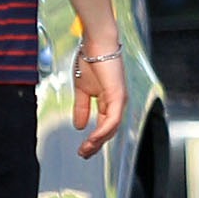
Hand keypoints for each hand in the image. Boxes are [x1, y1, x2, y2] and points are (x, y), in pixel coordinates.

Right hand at [73, 44, 126, 158]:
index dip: (93, 139)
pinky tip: (92, 139)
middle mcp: (117, 102)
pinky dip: (102, 131)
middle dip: (96, 145)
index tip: (82, 149)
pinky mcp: (118, 96)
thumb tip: (79, 125)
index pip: (104, 126)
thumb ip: (81, 107)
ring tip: (85, 149)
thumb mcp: (82, 89)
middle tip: (83, 154)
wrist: (95, 42)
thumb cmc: (90, 59)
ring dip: (98, 141)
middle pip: (109, 131)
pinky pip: (112, 120)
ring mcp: (119, 100)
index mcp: (109, 101)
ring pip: (111, 128)